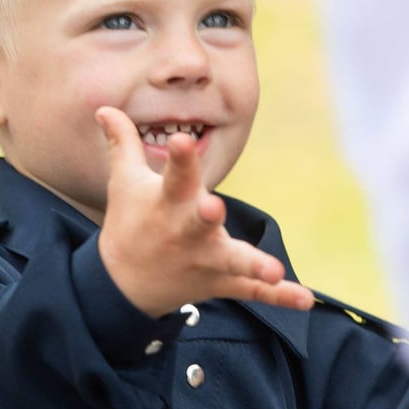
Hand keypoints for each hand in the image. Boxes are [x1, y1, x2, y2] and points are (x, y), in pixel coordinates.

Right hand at [94, 106, 315, 318]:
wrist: (122, 285)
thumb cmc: (130, 222)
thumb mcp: (124, 181)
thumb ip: (123, 143)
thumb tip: (103, 108)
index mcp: (166, 203)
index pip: (173, 176)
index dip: (179, 158)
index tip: (181, 139)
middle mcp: (185, 232)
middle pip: (198, 222)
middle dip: (205, 215)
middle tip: (213, 207)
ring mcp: (205, 260)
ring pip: (232, 262)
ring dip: (253, 265)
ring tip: (275, 271)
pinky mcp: (220, 282)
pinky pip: (252, 291)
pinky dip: (279, 297)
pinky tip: (305, 300)